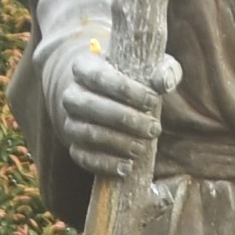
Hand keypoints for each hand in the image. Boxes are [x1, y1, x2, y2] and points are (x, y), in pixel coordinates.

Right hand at [56, 48, 174, 179]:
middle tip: (153, 129)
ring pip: (88, 133)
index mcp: (84, 68)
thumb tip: (165, 82)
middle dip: (127, 120)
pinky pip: (83, 157)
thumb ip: (163, 70)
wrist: (105, 99)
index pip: (99, 76)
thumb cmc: (132, 80)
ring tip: (143, 147)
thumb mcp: (148, 69)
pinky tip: (127, 167)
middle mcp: (71, 95)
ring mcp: (70, 122)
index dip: (127, 90)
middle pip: (92, 106)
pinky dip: (105, 164)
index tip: (153, 100)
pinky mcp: (74, 146)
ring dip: (119, 142)